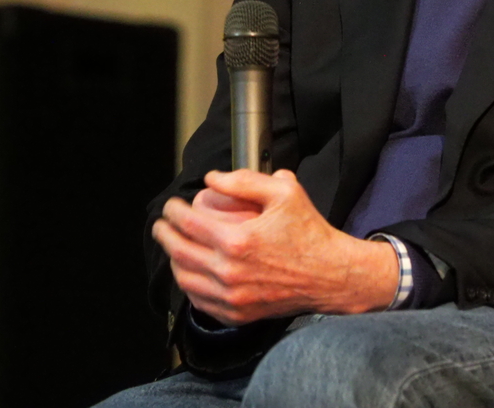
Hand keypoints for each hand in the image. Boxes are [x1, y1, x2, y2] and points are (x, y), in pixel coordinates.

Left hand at [151, 168, 398, 325]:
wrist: (331, 274)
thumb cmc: (309, 232)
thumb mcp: (285, 192)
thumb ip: (245, 180)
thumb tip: (213, 178)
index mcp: (237, 241)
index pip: (188, 223)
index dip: (174, 211)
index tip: (172, 205)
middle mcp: (229, 272)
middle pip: (179, 252)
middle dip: (165, 234)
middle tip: (162, 225)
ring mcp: (232, 298)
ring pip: (185, 279)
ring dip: (173, 260)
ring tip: (174, 247)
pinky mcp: (237, 314)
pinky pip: (200, 302)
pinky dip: (190, 286)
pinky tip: (191, 273)